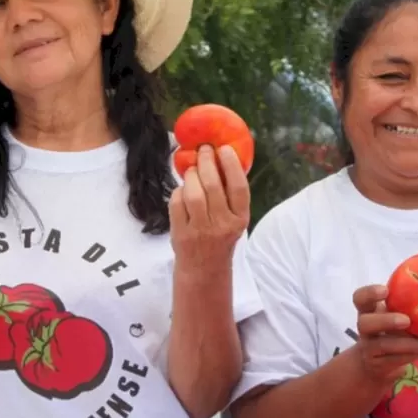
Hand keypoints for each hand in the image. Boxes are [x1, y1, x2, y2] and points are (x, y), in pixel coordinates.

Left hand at [170, 144, 249, 272]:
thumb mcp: (234, 219)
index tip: (223, 149)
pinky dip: (178, 192)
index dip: (231, 165)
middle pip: (213, 185)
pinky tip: (183, 190)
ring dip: (191, 176)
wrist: (204, 269)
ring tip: (192, 170)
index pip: (238, 188)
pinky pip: (177, 203)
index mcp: (240, 219)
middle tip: (203, 150)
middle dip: (206, 162)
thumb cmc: (220, 237)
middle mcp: (222, 225)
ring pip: (193, 193)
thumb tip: (220, 158)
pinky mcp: (181, 233)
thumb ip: (230, 195)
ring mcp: (200, 230)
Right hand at [352, 284, 417, 385]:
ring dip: (405, 344)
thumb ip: (409, 303)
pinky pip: (392, 360)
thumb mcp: (396, 314)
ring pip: (381, 345)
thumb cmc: (393, 331)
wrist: (377, 363)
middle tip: (407, 320)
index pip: (360, 298)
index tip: (386, 291)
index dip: (370, 293)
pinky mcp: (377, 364)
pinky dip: (409, 356)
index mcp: (369, 310)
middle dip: (386, 321)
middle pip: (364, 323)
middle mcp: (365, 328)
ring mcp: (369, 347)